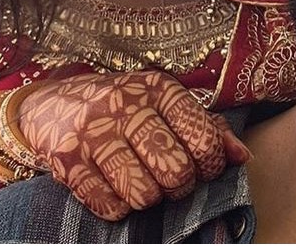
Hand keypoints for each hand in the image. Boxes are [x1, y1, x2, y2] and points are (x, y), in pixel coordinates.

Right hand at [16, 71, 249, 220]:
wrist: (53, 104)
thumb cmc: (125, 107)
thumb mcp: (166, 105)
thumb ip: (207, 128)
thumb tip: (243, 157)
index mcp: (160, 88)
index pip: (203, 136)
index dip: (211, 162)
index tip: (204, 167)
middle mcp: (129, 105)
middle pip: (176, 169)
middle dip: (181, 185)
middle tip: (173, 180)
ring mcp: (96, 131)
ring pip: (144, 193)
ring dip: (150, 198)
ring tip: (145, 184)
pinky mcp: (67, 159)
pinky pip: (109, 205)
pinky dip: (119, 207)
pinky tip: (117, 190)